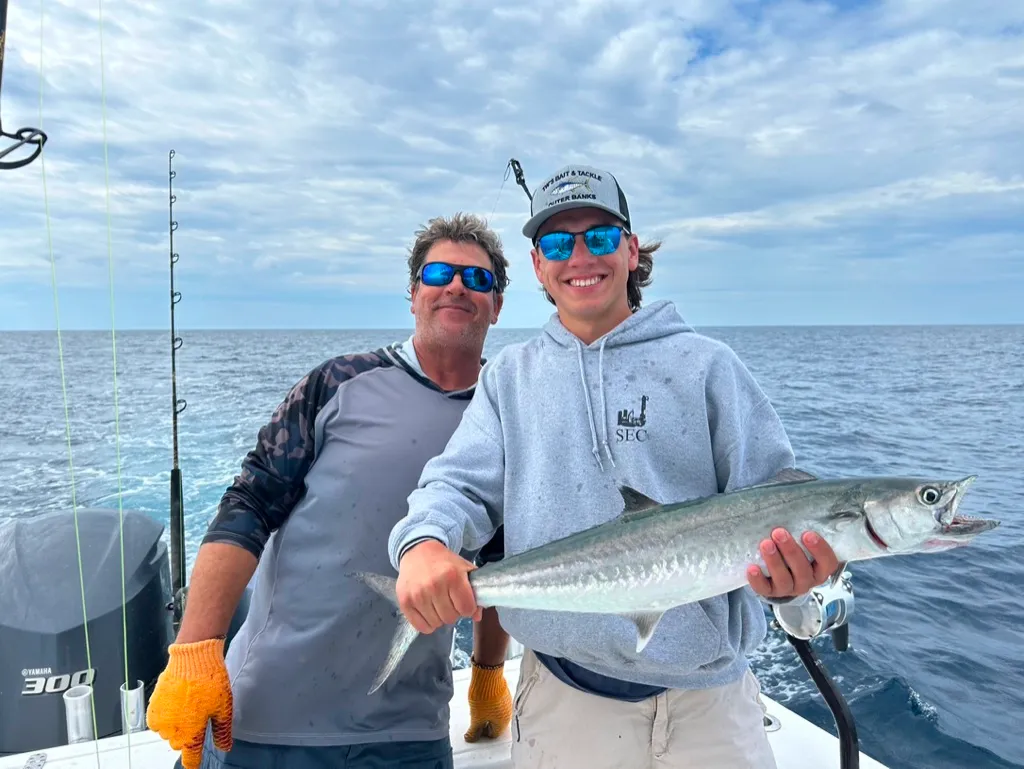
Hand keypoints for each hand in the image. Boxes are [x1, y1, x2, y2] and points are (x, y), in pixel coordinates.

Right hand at [146, 638, 232, 768]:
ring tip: (188, 707)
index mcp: (191, 735)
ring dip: (175, 727)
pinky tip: (175, 704)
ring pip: (167, 733)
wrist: (193, 659)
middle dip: (187, 737)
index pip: (190, 759)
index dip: (193, 762)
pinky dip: (165, 717)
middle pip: (179, 745)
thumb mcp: (223, 708)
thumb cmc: (210, 683)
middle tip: (198, 718)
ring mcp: (161, 720)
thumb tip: (224, 748)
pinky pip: (157, 722)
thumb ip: (222, 732)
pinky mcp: (153, 707)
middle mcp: (173, 731)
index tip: (194, 763)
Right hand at [396, 539, 481, 633]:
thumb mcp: (465, 570)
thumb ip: (475, 591)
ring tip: (437, 603)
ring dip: (439, 617)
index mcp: (453, 576)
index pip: (467, 609)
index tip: (463, 601)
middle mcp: (434, 586)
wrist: (418, 552)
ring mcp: (417, 595)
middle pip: (451, 618)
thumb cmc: (445, 562)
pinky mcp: (404, 602)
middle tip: (449, 600)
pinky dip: (427, 623)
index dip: (468, 607)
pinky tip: (428, 610)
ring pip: (437, 624)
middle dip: (453, 612)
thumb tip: (477, 616)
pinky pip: (422, 627)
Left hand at [464, 659, 512, 741]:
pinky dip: (487, 704)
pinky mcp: (503, 693)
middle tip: (474, 717)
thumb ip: (474, 730)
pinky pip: (495, 704)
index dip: (481, 733)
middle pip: (494, 724)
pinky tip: (480, 699)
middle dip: (483, 722)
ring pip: (494, 713)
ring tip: (476, 707)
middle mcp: (507, 713)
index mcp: (503, 722)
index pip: (492, 734)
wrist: (488, 675)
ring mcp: (506, 702)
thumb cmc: (484, 697)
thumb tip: (470, 738)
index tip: (473, 728)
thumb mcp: (476, 717)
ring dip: (485, 713)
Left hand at [746, 529, 839, 599]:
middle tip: (779, 533)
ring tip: (765, 544)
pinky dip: (757, 580)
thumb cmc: (794, 553)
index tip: (808, 534)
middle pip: (802, 570)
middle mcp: (806, 581)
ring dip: (774, 561)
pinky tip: (752, 568)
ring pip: (784, 580)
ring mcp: (788, 589)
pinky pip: (764, 589)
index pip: (828, 563)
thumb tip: (796, 507)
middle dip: (790, 551)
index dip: (820, 550)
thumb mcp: (803, 544)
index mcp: (820, 569)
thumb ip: (803, 533)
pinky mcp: (771, 592)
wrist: (778, 576)